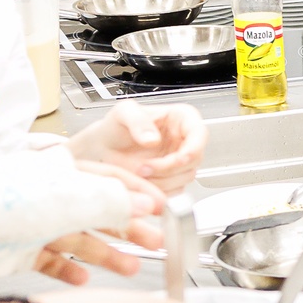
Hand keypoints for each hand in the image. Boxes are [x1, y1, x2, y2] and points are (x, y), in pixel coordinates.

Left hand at [31, 161, 165, 285]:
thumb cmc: (8, 203)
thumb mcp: (70, 197)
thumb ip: (110, 202)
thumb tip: (143, 204)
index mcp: (64, 174)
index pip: (111, 180)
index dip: (140, 193)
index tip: (162, 206)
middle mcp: (52, 198)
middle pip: (100, 214)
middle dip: (130, 229)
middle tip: (155, 241)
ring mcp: (37, 226)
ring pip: (80, 241)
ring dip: (107, 255)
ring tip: (130, 267)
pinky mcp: (23, 251)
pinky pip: (53, 262)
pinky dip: (70, 271)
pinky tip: (83, 277)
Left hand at [68, 101, 205, 193]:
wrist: (104, 148)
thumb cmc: (115, 127)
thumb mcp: (123, 113)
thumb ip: (138, 121)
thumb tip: (154, 139)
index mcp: (182, 119)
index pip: (199, 133)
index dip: (194, 148)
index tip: (180, 158)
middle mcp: (185, 139)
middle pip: (194, 158)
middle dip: (169, 167)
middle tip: (144, 168)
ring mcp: (180, 160)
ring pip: (186, 176)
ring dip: (163, 180)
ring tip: (138, 173)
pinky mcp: (174, 178)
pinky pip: (176, 189)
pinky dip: (159, 189)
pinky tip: (143, 182)